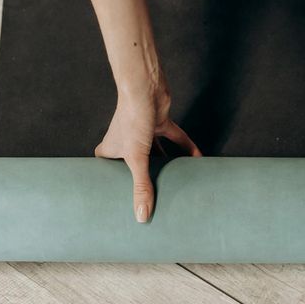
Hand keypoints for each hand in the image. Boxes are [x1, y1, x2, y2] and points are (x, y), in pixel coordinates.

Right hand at [94, 67, 201, 222]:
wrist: (146, 87)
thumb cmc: (132, 118)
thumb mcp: (137, 158)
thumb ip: (141, 186)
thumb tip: (142, 216)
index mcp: (111, 148)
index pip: (106, 169)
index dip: (110, 182)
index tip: (116, 199)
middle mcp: (126, 140)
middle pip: (134, 163)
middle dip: (143, 177)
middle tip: (151, 197)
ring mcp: (144, 131)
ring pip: (156, 152)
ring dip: (166, 164)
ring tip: (175, 183)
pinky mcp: (160, 121)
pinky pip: (175, 138)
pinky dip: (186, 148)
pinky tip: (197, 159)